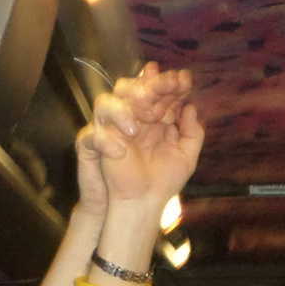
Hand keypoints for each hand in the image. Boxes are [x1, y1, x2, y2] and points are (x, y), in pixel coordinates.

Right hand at [79, 62, 201, 210]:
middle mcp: (130, 118)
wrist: (140, 205)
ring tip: (138, 127)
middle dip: (150, 85)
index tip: (185, 80)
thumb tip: (190, 108)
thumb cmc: (162, 181)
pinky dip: (105, 140)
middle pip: (131, 90)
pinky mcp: (94, 148)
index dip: (169, 84)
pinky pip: (92, 136)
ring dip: (122, 108)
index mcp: (151, 117)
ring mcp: (110, 130)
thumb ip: (192, 133)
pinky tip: (121, 150)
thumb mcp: (185, 157)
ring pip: (105, 103)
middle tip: (167, 84)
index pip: (156, 92)